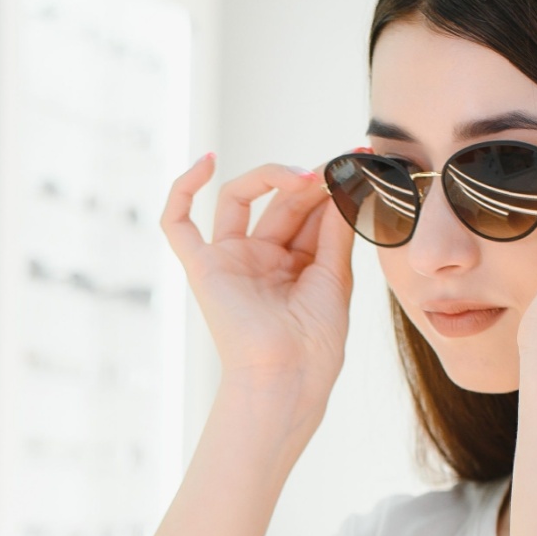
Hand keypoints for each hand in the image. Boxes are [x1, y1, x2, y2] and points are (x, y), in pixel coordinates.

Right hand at [160, 156, 355, 424]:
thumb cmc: (315, 344)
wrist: (288, 377)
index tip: (358, 158)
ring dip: (271, 176)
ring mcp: (230, 260)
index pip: (308, 211)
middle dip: (310, 181)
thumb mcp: (335, 277)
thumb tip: (341, 185)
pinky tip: (206, 161)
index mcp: (293, 265)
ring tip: (304, 176)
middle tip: (337, 168)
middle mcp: (260, 258)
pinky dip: (183, 190)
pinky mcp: (203, 268)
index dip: (330, 184)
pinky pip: (178, 224)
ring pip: (238, 198)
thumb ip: (334, 229)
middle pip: (279, 201)